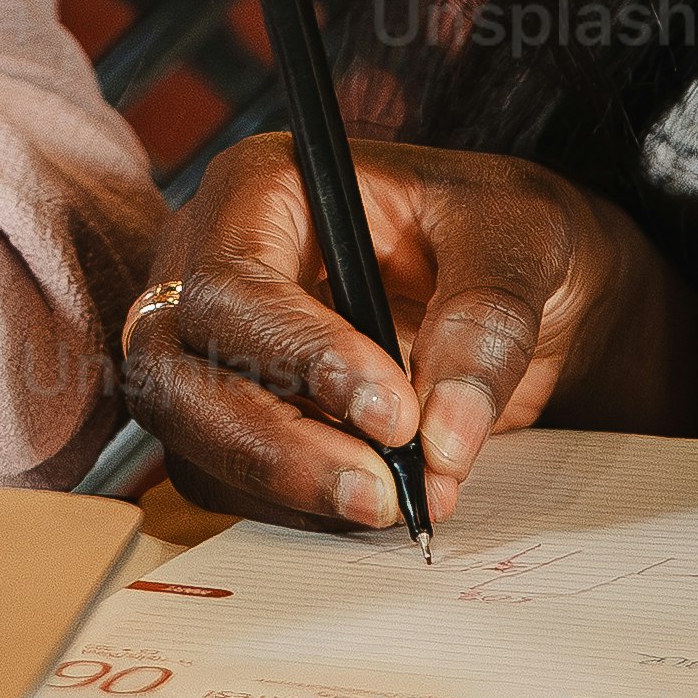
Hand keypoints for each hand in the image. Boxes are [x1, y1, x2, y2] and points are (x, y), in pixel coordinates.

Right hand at [117, 141, 671, 533]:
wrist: (519, 282)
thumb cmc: (503, 231)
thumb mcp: (520, 240)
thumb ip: (485, 324)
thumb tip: (442, 438)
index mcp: (263, 187)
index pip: (236, 282)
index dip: (301, 357)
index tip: (394, 416)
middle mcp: (210, 259)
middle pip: (176, 366)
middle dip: (274, 446)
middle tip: (381, 495)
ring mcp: (206, 341)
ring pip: (188, 434)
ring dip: (284, 489)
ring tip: (393, 506)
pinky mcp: (228, 410)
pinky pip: (223, 478)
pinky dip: (292, 509)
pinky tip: (370, 505)